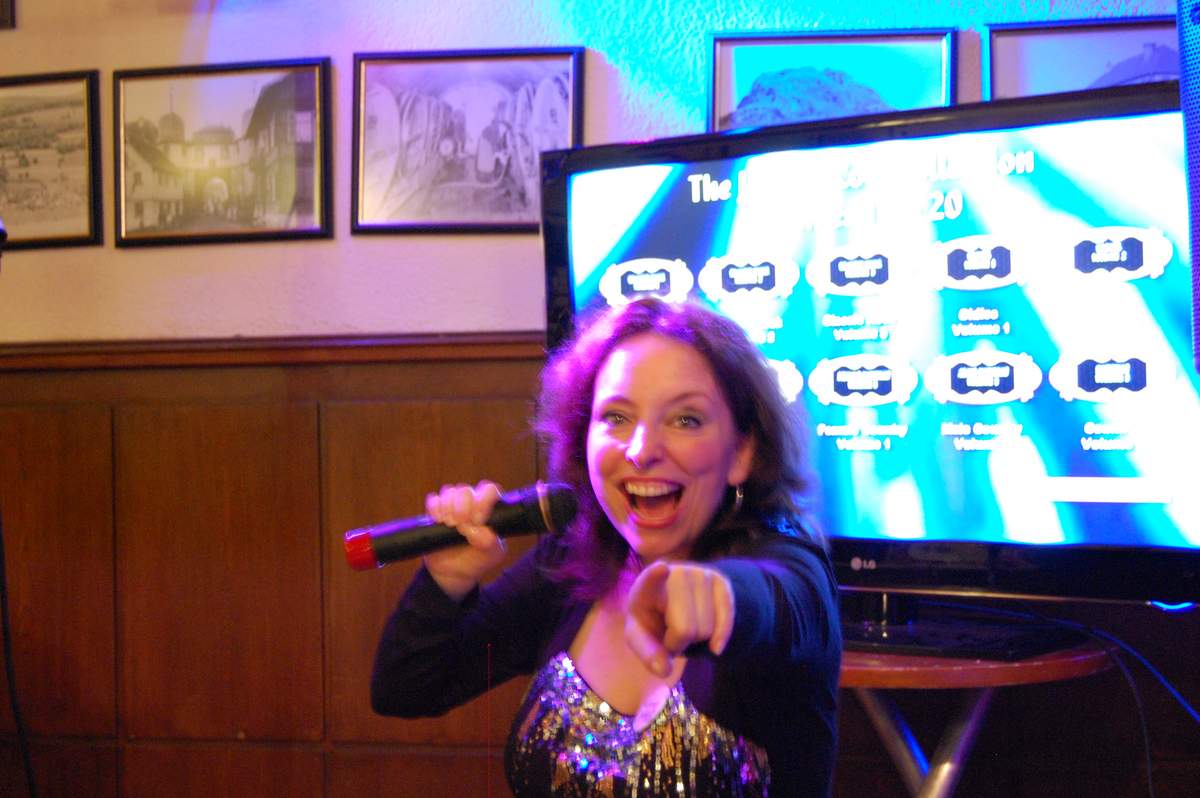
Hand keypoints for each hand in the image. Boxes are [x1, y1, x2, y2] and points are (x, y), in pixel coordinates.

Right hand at [422, 481, 507, 599]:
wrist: (453, 572)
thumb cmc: (476, 559)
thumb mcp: (491, 555)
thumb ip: (490, 543)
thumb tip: (479, 531)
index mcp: (489, 509)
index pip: (489, 490)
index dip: (483, 501)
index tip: (478, 521)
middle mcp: (471, 503)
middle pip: (465, 490)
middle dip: (463, 507)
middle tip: (462, 526)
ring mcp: (452, 506)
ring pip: (449, 492)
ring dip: (449, 508)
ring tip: (451, 525)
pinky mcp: (435, 512)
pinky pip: (433, 500)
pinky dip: (435, 509)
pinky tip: (439, 522)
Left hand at [623, 561, 734, 677]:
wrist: (676, 604)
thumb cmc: (653, 621)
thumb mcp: (642, 638)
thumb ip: (649, 655)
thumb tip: (663, 670)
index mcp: (646, 586)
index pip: (650, 580)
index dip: (655, 576)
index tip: (662, 569)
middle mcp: (675, 574)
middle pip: (685, 629)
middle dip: (679, 643)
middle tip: (671, 635)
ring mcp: (700, 574)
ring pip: (707, 629)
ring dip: (697, 639)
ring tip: (685, 627)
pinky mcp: (720, 581)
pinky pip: (727, 621)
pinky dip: (720, 639)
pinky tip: (711, 641)